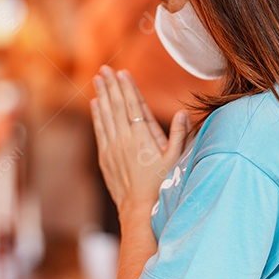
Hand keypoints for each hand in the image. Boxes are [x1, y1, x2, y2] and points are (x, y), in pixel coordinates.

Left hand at [90, 66, 188, 215]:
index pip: (132, 106)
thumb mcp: (176, 161)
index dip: (127, 88)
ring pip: (105, 116)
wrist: (139, 209)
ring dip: (102, 96)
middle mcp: (124, 140)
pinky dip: (97, 115)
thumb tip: (182, 114)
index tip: (122, 72)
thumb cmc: (162, 185)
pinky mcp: (105, 157)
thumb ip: (180, 136)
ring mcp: (112, 148)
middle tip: (104, 69)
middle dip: (110, 86)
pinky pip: (100, 131)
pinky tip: (95, 104)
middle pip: (116, 106)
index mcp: (141, 138)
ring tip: (98, 79)